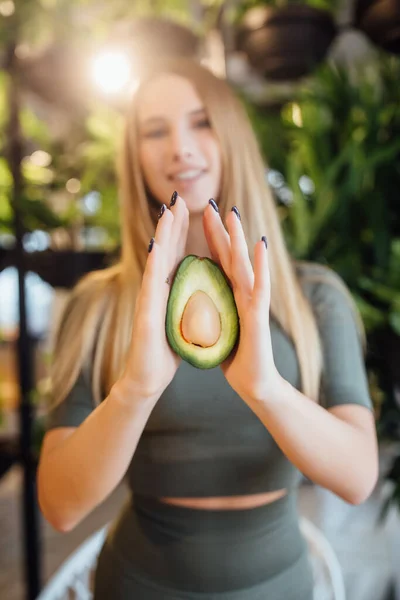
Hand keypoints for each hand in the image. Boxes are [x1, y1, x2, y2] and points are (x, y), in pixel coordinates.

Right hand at [120, 195, 188, 401]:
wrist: (147, 379)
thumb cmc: (164, 352)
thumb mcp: (181, 322)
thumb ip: (185, 304)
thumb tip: (197, 293)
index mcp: (169, 292)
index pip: (177, 256)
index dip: (182, 233)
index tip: (188, 209)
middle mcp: (157, 291)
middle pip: (167, 252)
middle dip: (172, 225)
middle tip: (177, 199)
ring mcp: (149, 300)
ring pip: (158, 262)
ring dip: (163, 236)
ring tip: (168, 212)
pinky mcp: (146, 314)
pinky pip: (152, 284)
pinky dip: (155, 263)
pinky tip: (156, 245)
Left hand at [203, 203, 281, 404]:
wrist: (253, 383)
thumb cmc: (235, 358)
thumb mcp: (216, 327)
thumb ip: (211, 311)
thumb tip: (196, 300)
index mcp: (230, 296)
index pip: (218, 262)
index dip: (210, 239)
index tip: (199, 216)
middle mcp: (243, 294)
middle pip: (230, 256)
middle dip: (220, 230)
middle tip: (212, 204)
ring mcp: (253, 302)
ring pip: (245, 265)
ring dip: (239, 238)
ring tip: (234, 214)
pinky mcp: (259, 315)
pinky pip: (260, 286)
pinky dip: (260, 265)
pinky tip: (259, 244)